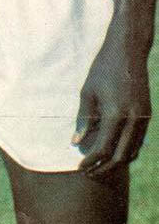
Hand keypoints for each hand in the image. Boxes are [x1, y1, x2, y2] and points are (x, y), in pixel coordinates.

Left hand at [74, 27, 150, 177]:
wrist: (128, 52)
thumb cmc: (102, 69)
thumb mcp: (88, 91)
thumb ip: (83, 119)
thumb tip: (76, 143)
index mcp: (115, 114)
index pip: (104, 148)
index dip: (91, 160)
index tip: (80, 166)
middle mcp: (133, 120)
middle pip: (120, 157)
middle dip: (104, 168)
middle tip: (89, 172)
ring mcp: (143, 119)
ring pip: (132, 152)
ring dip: (116, 162)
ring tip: (99, 165)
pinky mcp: (147, 115)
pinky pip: (138, 141)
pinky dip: (126, 151)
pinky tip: (113, 151)